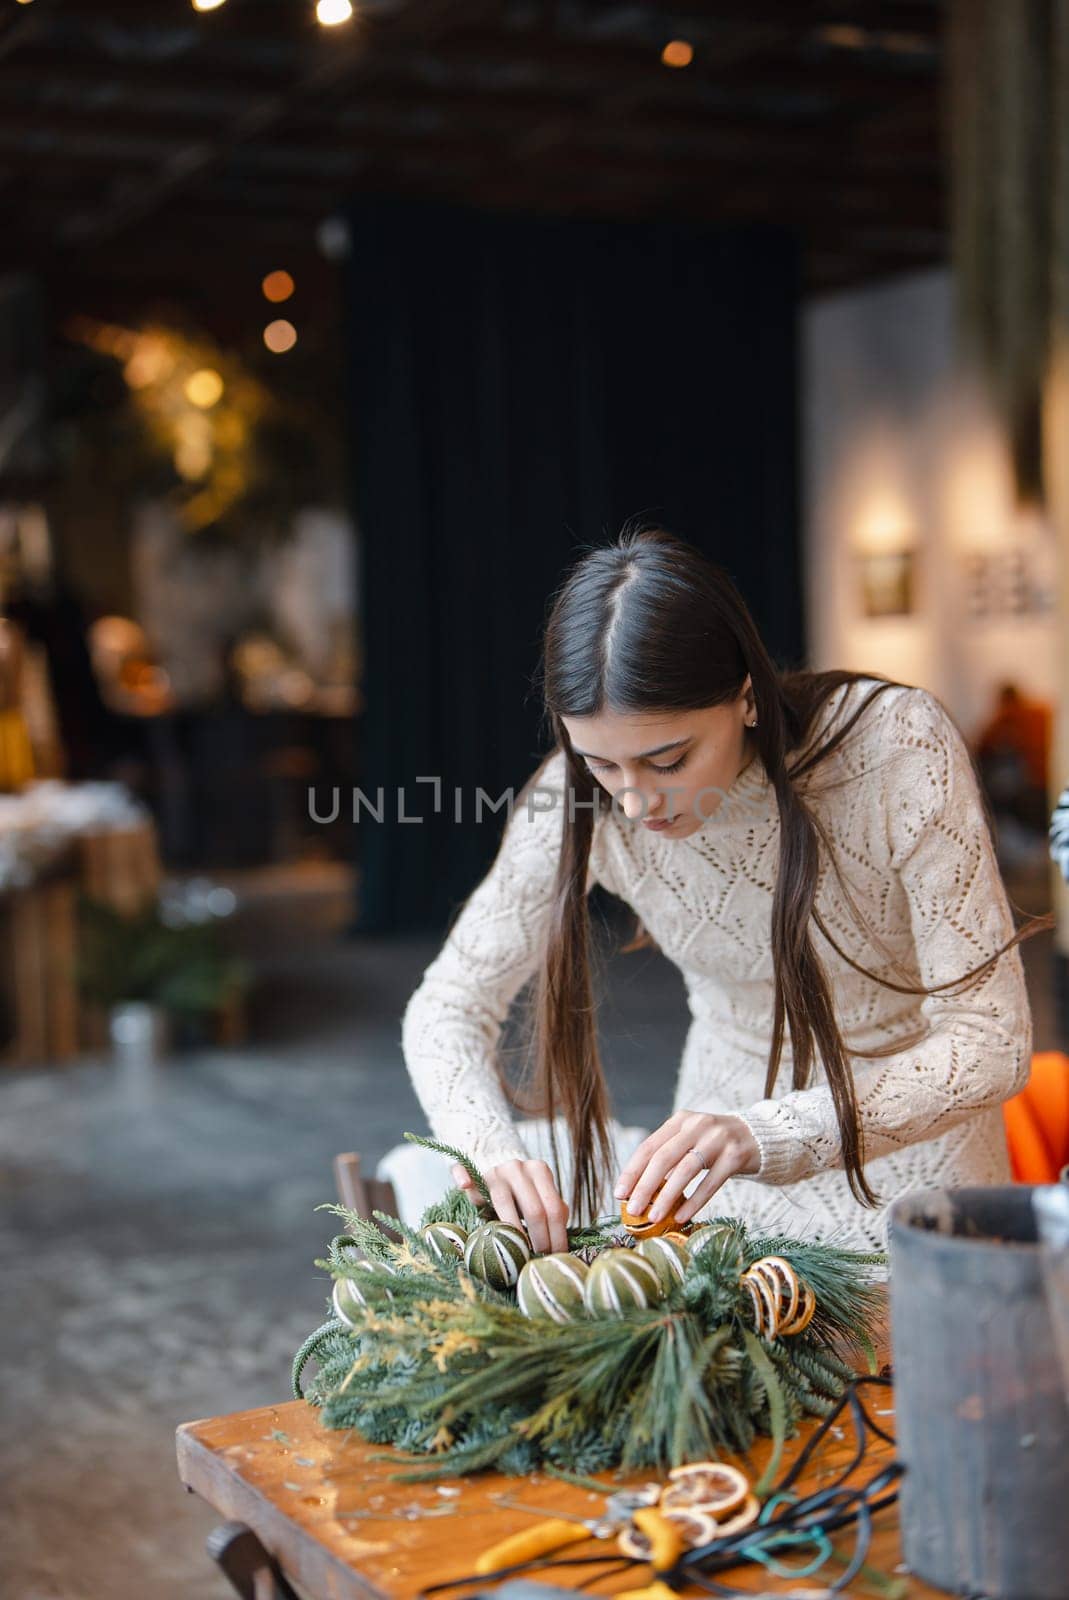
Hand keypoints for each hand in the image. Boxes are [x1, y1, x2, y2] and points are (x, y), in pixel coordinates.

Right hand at [451, 1159, 569, 1253]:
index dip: (557, 1235)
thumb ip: (553, 1208)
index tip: (557, 1255)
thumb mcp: (541, 1194)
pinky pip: (465, 1173)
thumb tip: (560, 1238)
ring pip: (503, 1202)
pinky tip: (466, 1186)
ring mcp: (494, 1170)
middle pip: (533, 1209)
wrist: (496, 1166)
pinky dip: (464, 1177)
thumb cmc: (522, 1191)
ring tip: (521, 1253)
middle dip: (540, 1240)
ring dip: (514, 1231)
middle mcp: (517, 1167)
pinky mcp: (472, 1173)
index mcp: (539, 1170)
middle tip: (540, 1259)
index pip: (553, 1207)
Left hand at [613, 1112, 760, 1225]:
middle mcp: (697, 1125)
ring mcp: (718, 1139)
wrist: (759, 1136)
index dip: (632, 1171)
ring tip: (654, 1217)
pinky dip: (694, 1201)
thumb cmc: (716, 1145)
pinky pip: (711, 1182)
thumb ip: (669, 1157)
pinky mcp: (735, 1155)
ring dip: (667, 1196)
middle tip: (633, 1210)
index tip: (619, 1194)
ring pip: (685, 1170)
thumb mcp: (691, 1140)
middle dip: (644, 1186)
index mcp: (680, 1120)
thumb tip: (639, 1191)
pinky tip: (681, 1216)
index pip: (649, 1146)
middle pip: (663, 1158)